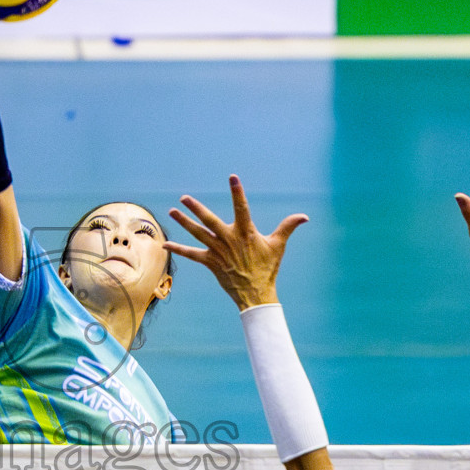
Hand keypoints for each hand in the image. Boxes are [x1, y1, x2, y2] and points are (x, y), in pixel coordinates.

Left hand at [164, 174, 307, 310]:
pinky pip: (191, 254)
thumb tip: (304, 216)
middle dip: (196, 207)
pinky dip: (178, 249)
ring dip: (184, 222)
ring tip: (172, 211)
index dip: (237, 192)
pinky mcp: (210, 262)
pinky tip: (165, 244)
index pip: (242, 207)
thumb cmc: (267, 268)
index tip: (232, 177)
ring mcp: (217, 250)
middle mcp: (228, 239)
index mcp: (245, 232)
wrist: (255, 293)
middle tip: (184, 197)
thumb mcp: (278, 245)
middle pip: (209, 220)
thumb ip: (288, 227)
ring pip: (197, 233)